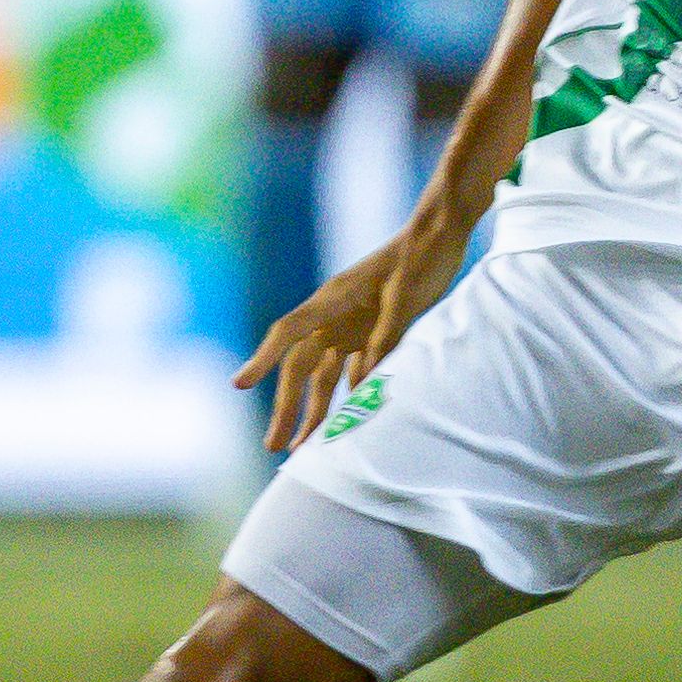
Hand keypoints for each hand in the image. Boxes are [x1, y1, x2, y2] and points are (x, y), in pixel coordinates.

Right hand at [238, 199, 475, 453]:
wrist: (442, 234)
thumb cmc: (422, 258)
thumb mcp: (407, 298)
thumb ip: (386, 339)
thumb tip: (363, 384)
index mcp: (334, 299)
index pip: (287, 332)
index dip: (262, 359)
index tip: (239, 385)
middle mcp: (335, 315)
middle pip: (300, 367)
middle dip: (286, 407)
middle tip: (274, 447)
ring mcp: (352, 325)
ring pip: (324, 376)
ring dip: (315, 411)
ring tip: (305, 448)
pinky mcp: (373, 331)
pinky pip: (354, 371)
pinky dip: (349, 397)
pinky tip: (348, 423)